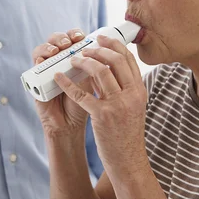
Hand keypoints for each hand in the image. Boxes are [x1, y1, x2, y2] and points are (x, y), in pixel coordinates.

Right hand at [32, 28, 92, 138]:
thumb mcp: (96, 83)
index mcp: (76, 59)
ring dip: (49, 45)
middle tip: (68, 42)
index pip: (73, 38)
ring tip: (56, 50)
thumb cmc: (87, 105)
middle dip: (62, 37)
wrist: (72, 125)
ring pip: (44, 49)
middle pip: (57, 40)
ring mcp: (47, 70)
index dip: (76, 33)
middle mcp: (60, 62)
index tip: (83, 37)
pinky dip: (38, 59)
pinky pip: (34, 66)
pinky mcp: (36, 80)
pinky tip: (42, 60)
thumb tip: (108, 48)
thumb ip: (99, 67)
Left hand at [54, 34, 147, 175]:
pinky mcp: (102, 116)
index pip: (128, 59)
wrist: (128, 160)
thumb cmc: (127, 134)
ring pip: (100, 72)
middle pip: (115, 60)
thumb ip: (123, 88)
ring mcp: (117, 105)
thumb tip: (105, 69)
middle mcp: (131, 95)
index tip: (101, 38)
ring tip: (73, 59)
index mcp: (139, 91)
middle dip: (98, 49)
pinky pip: (82, 94)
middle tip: (85, 47)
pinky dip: (68, 83)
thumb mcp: (133, 107)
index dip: (113, 45)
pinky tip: (58, 77)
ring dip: (84, 61)